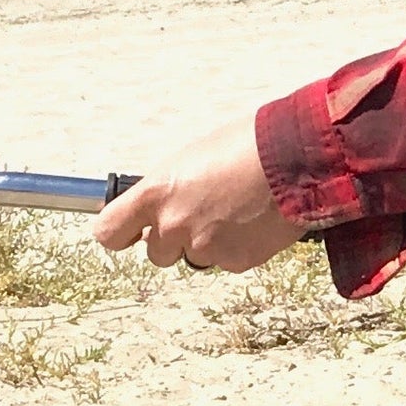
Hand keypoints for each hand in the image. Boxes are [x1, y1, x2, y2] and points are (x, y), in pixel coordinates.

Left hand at [96, 115, 297, 272]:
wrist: (296, 157)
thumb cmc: (246, 143)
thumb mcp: (191, 157)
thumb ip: (169, 188)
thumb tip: (163, 204)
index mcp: (156, 193)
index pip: (109, 232)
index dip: (119, 233)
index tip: (127, 232)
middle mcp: (173, 225)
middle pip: (155, 252)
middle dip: (173, 238)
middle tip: (200, 213)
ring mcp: (204, 248)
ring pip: (193, 257)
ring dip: (206, 243)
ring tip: (234, 211)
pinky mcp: (236, 262)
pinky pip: (226, 261)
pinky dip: (237, 247)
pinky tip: (254, 221)